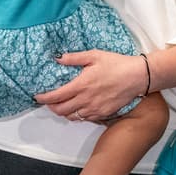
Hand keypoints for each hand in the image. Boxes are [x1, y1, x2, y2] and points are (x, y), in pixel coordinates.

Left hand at [33, 50, 148, 122]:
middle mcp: (86, 100)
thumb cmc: (117, 64)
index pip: (56, 96)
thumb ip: (74, 58)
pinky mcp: (103, 114)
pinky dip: (78, 114)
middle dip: (51, 107)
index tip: (37, 97)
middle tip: (49, 101)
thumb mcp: (95, 55)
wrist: (138, 77)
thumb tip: (58, 58)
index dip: (44, 98)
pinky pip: (85, 118)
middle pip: (61, 111)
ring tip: (63, 105)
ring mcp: (94, 109)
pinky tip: (79, 107)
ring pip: (72, 117)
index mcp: (81, 85)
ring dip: (64, 112)